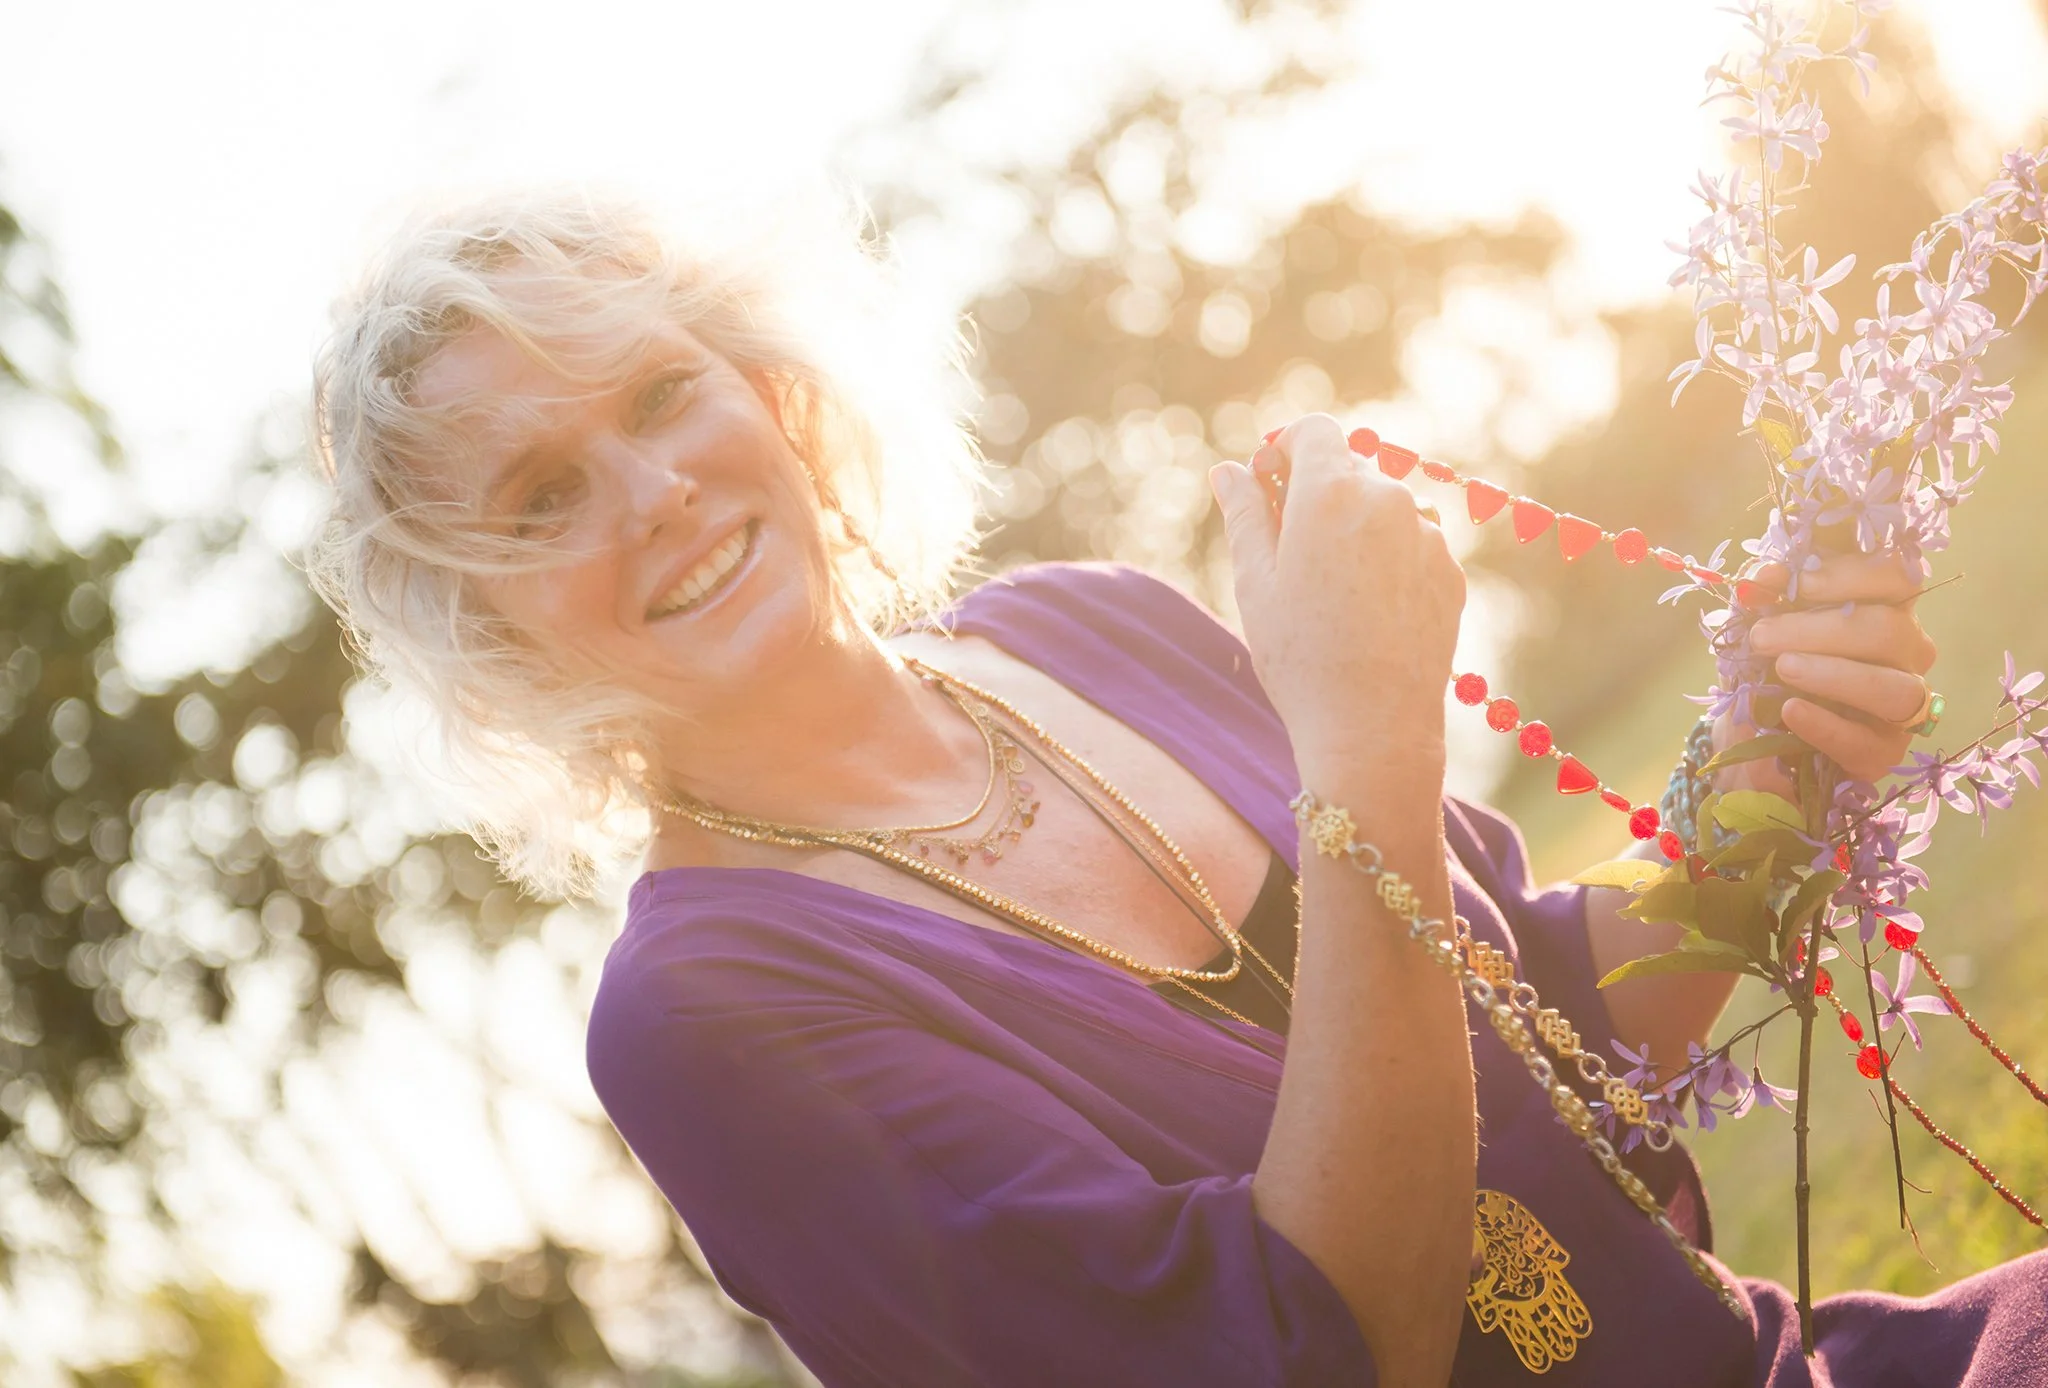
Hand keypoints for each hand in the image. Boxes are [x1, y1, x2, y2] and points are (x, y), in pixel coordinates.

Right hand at [1209, 414, 1466, 776]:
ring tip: (1331, 593)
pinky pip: (1411, 545)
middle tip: (1291, 553)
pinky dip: (1387, 561)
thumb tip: (1230, 470)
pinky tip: (1367, 613)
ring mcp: (1428, 535)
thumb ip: (1244, 514)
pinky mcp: (1451, 571)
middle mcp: (1388, 498)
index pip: (1313, 430)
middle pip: (1349, 468)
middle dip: (1318, 493)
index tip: (1268, 485)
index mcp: (1332, 491)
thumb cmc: (1300, 655)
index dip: (1285, 449)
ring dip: (1356, 528)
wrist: (1372, 727)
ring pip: (1383, 508)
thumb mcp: (1255, 582)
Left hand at [1713, 552, 1937, 795]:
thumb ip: (1764, 597)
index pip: (1896, 576)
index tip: (1799, 583)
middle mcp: (1908, 653)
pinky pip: (1864, 741)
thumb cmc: (1769, 665)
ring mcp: (1905, 705)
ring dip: (1834, 674)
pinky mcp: (1885, 752)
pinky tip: (1791, 711)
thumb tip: (1765, 575)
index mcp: (1886, 608)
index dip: (1853, 573)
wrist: (1754, 735)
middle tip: (1762, 637)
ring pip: (1892, 688)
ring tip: (1783, 668)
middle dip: (1819, 629)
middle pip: (1888, 630)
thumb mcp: (1759, 625)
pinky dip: (1825, 725)